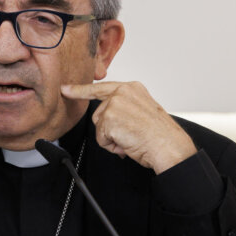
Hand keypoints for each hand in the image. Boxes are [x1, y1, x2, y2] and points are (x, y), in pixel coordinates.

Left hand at [61, 81, 196, 173]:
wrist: (170, 147)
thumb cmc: (161, 135)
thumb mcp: (143, 111)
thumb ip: (124, 107)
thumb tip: (107, 118)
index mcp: (132, 88)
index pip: (101, 88)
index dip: (81, 90)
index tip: (66, 88)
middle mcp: (122, 92)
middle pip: (99, 113)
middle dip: (109, 128)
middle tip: (131, 134)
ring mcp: (114, 104)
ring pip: (99, 126)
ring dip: (112, 138)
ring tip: (132, 138)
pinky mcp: (109, 118)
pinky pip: (101, 138)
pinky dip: (112, 146)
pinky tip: (128, 143)